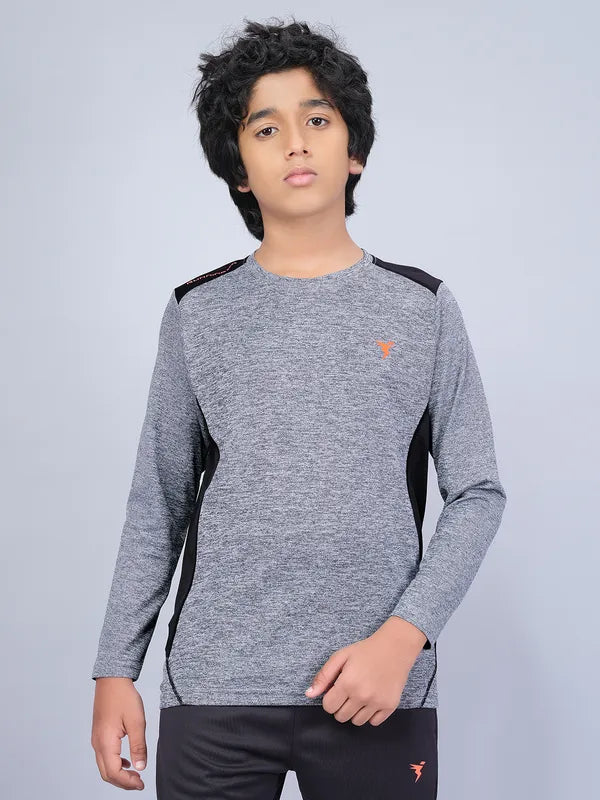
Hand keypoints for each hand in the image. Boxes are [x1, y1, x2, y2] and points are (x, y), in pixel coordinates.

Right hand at [91, 677, 147, 789]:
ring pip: (104, 766)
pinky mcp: (99, 734)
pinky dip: (115, 764)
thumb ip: (138, 746)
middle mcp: (97, 744)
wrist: (112, 680)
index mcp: (105, 742)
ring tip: (135, 774)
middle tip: (139, 783)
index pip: (114, 773)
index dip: (128, 782)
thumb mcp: (136, 721)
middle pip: (107, 774)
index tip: (141, 784)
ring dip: (118, 774)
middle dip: (123, 782)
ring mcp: (96, 739)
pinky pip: (104, 756)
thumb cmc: (123, 697)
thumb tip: (140, 767)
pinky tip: (127, 761)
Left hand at [305, 617, 426, 725]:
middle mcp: (362, 696)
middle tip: (348, 691)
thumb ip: (323, 676)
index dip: (330, 698)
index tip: (336, 689)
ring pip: (357, 722)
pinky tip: (372, 699)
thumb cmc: (365, 651)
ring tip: (360, 695)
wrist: (395, 648)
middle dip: (340, 706)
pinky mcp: (390, 706)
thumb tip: (309, 695)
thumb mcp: (341, 656)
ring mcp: (377, 703)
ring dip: (354, 711)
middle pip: (341, 717)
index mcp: (347, 683)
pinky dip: (370, 714)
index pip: (328, 707)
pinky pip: (373, 722)